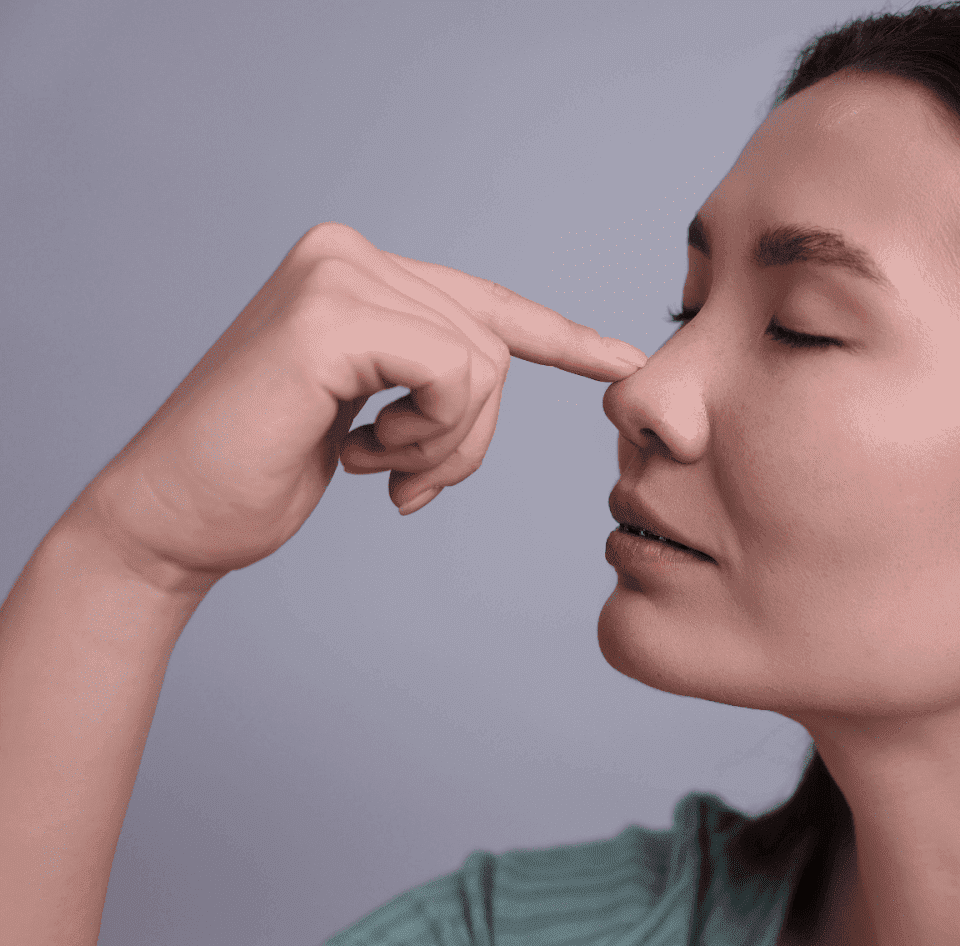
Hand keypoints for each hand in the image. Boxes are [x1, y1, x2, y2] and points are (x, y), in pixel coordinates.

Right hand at [67, 221, 645, 589]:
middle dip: (470, 433)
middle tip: (406, 480)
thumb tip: (492, 365)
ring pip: (483, 365)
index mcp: (355, 268)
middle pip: (494, 343)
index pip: (485, 304)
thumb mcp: (366, 409)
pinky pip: (456, 376)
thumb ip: (423, 371)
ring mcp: (336, 275)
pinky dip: (431, 435)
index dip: (562, 338)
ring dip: (446, 445)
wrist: (173, 518)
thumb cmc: (264, 470)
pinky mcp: (332, 318)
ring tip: (378, 467)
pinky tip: (361, 457)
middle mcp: (347, 252)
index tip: (626, 361)